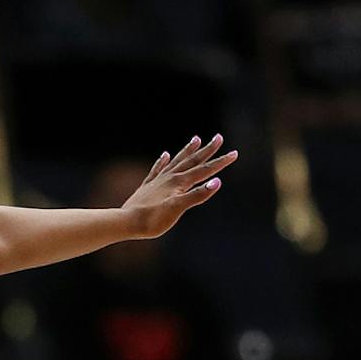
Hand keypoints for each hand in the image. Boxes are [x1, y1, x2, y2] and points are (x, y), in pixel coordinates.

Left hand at [121, 135, 237, 238]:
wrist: (126, 222)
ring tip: (196, 139)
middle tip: (218, 137)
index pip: (204, 170)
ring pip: (177, 161)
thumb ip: (197, 195)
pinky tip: (165, 155)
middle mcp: (169, 177)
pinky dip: (163, 161)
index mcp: (179, 183)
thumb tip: (217, 182)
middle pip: (192, 161)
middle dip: (207, 150)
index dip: (220, 162)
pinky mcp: (148, 187)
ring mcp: (158, 181)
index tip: (234, 153)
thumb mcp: (178, 209)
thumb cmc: (153, 220)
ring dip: (188, 151)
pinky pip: (158, 169)